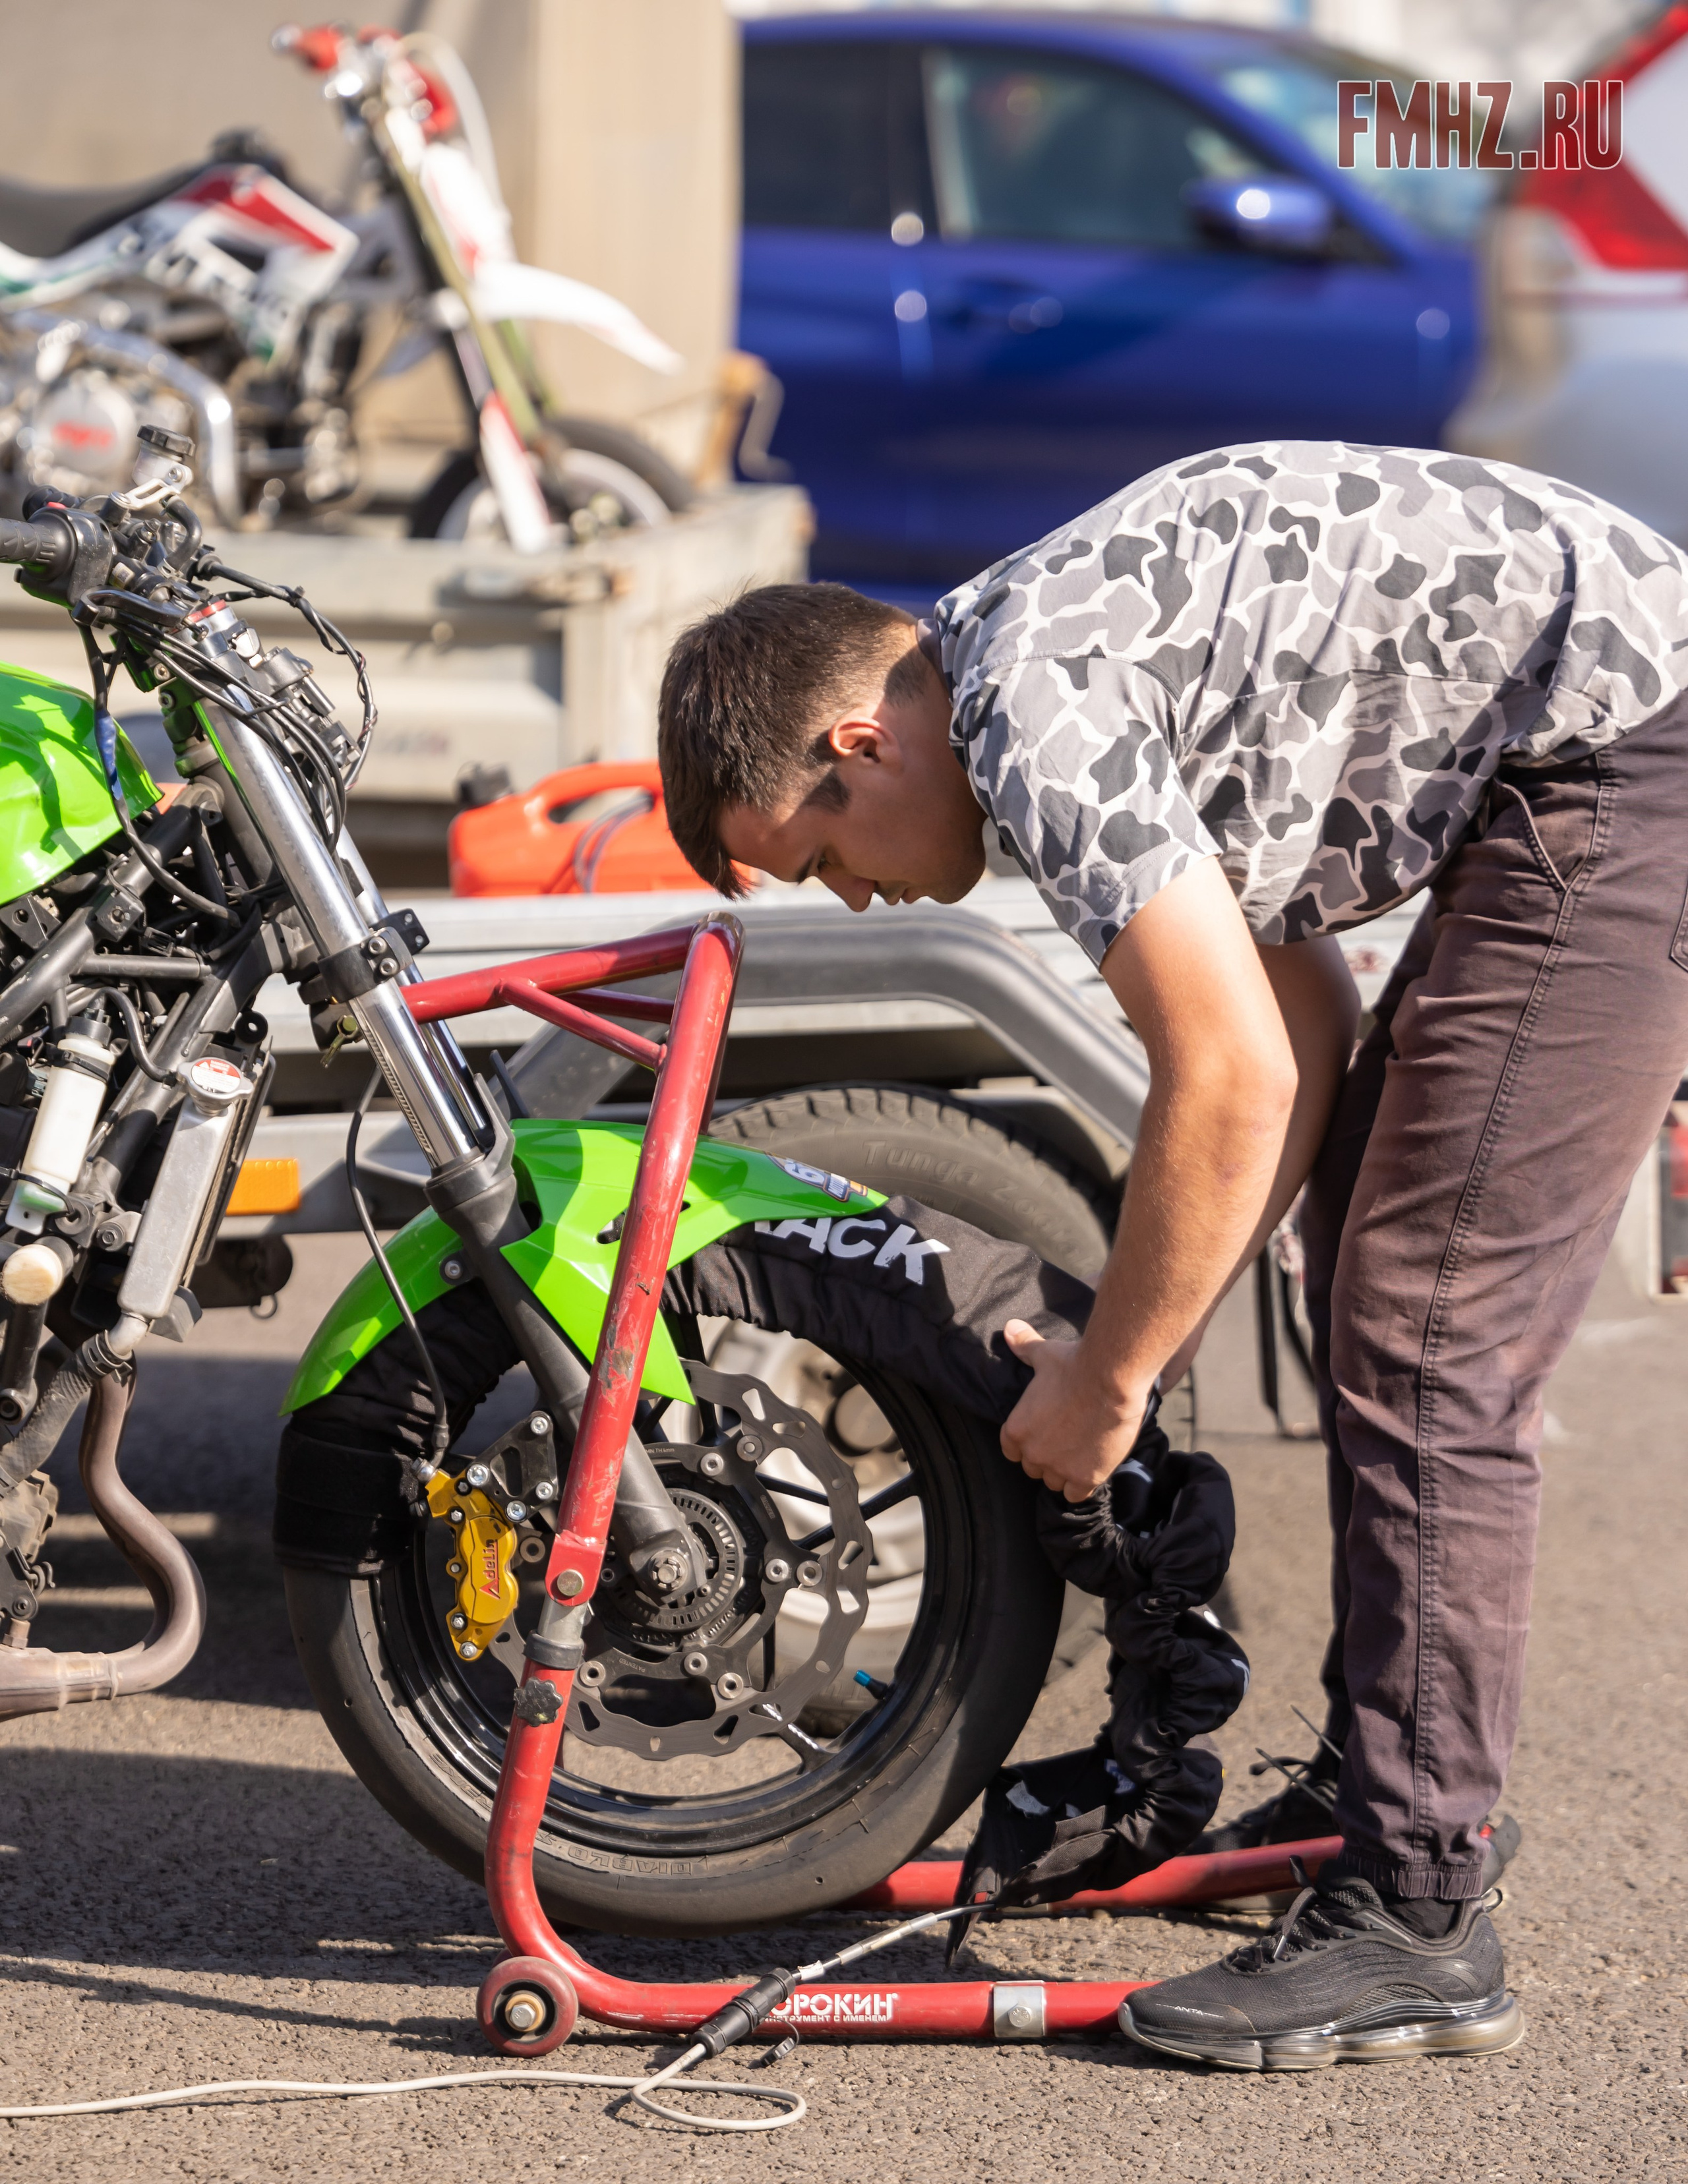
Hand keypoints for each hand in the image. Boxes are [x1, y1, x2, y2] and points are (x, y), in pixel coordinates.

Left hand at [999, 1320, 1150, 1501]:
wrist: (1110, 1379)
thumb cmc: (1074, 1365)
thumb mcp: (1044, 1354)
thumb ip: (1024, 1346)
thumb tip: (1010, 1329)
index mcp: (1016, 1429)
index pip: (1011, 1450)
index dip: (1026, 1442)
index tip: (1041, 1434)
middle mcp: (1033, 1454)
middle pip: (1033, 1467)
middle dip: (1046, 1456)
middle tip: (1065, 1441)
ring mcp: (1060, 1469)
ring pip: (1054, 1482)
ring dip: (1064, 1472)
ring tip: (1080, 1455)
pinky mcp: (1087, 1478)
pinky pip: (1077, 1494)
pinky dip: (1082, 1485)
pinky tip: (1092, 1469)